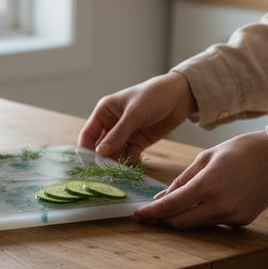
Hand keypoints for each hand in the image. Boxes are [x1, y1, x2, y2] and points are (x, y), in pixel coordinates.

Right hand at [78, 72, 197, 160]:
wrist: (181, 96)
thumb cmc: (154, 96)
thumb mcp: (134, 114)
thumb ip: (118, 134)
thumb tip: (100, 153)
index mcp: (104, 112)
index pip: (88, 134)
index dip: (86, 150)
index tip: (87, 165)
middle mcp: (111, 124)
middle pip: (99, 146)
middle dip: (101, 159)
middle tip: (102, 172)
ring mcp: (125, 134)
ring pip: (114, 153)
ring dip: (115, 162)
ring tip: (117, 173)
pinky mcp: (138, 142)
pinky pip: (128, 156)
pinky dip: (129, 162)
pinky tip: (130, 167)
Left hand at [134, 131, 267, 228]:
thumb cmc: (241, 150)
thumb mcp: (205, 158)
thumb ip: (182, 180)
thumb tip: (162, 198)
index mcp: (206, 186)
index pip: (170, 207)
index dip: (151, 213)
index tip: (138, 215)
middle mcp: (219, 205)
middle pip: (180, 223)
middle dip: (165, 218)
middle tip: (156, 210)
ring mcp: (232, 215)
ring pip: (197, 224)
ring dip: (186, 216)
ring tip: (187, 199)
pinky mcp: (243, 220)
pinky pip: (215, 222)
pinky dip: (207, 214)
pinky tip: (215, 198)